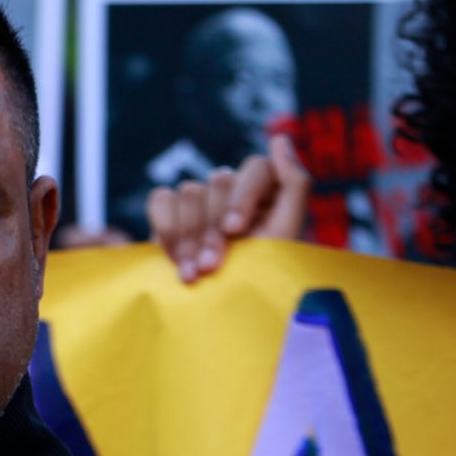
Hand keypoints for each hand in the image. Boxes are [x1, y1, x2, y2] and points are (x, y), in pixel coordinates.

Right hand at [147, 134, 310, 283]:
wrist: (219, 316)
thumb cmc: (258, 280)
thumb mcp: (285, 236)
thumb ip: (294, 184)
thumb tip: (279, 139)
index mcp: (268, 194)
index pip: (255, 168)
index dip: (243, 197)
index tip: (234, 230)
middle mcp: (234, 194)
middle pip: (219, 181)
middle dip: (213, 228)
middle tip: (212, 265)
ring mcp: (200, 203)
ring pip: (190, 191)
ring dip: (190, 236)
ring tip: (194, 273)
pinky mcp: (170, 214)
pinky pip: (161, 199)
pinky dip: (166, 227)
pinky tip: (175, 259)